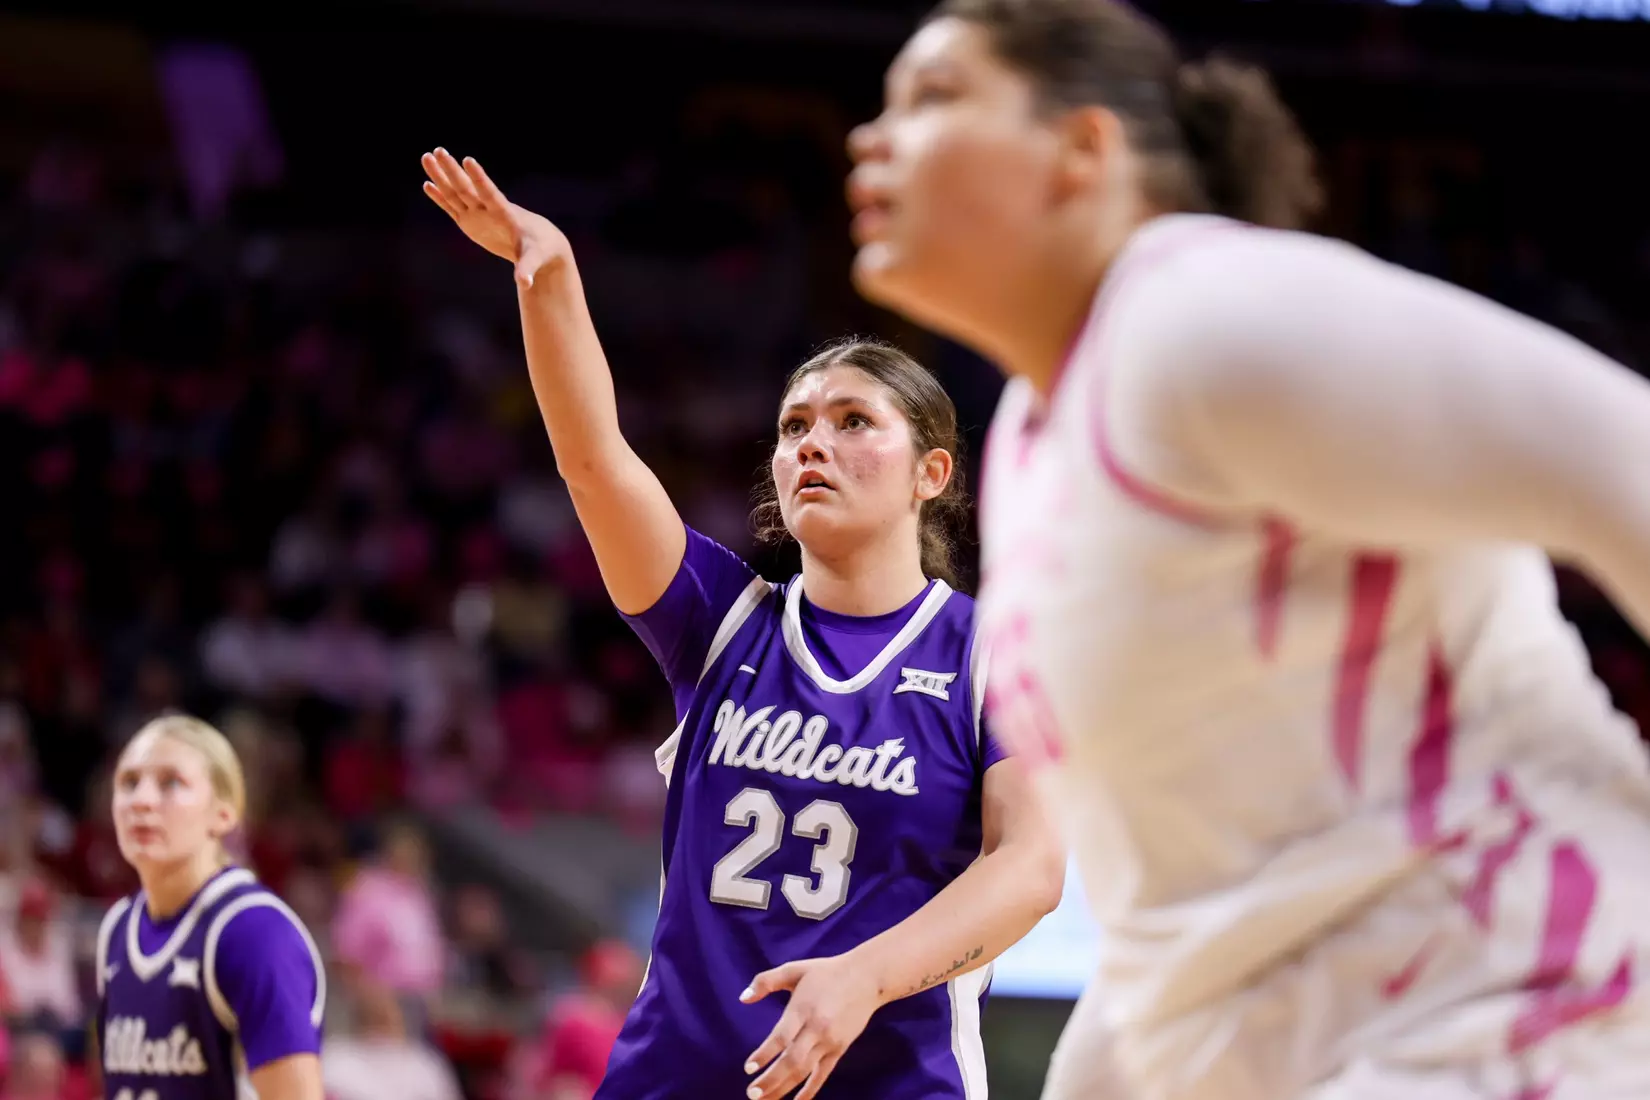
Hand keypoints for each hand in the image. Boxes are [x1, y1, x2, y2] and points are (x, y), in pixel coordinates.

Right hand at [420, 148, 569, 288]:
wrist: (538, 244)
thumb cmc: (540, 249)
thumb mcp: (534, 259)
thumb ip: (526, 268)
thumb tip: (525, 283)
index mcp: (504, 213)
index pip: (490, 193)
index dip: (479, 179)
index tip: (468, 160)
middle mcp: (488, 209)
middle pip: (467, 188)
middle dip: (452, 171)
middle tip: (438, 151)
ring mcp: (478, 214)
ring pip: (456, 193)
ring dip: (441, 177)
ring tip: (426, 156)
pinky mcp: (471, 222)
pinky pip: (452, 207)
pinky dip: (440, 197)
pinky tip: (427, 184)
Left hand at [739, 955, 882, 1099]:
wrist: (867, 978)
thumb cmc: (826, 972)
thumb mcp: (794, 969)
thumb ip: (766, 981)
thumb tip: (743, 998)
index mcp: (803, 1008)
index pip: (781, 1037)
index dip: (765, 1054)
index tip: (748, 1068)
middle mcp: (816, 1028)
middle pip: (792, 1061)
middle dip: (771, 1080)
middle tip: (751, 1094)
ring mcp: (830, 1042)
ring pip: (804, 1071)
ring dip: (783, 1088)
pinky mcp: (840, 1050)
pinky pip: (822, 1075)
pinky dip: (810, 1091)